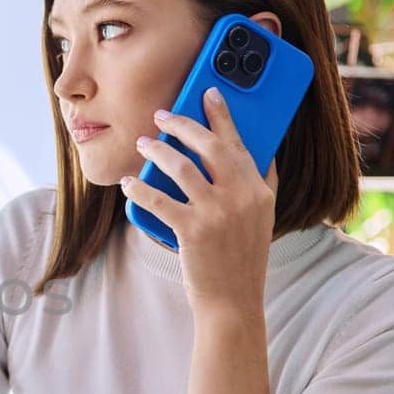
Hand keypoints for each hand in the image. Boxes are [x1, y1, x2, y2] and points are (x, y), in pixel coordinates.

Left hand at [120, 85, 277, 315]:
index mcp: (258, 190)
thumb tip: (260, 153)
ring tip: (144, 144)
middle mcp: (241, 196)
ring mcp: (216, 213)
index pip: (239, 142)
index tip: (208, 92)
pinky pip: (158, 200)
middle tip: (162, 116)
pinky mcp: (192, 230)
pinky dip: (140, 188)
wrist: (234, 301)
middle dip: (182, 124)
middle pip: (208, 146)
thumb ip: (263, 184)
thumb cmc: (243, 258)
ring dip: (157, 151)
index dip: (222, 114)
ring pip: (180, 167)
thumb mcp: (263, 218)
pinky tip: (130, 182)